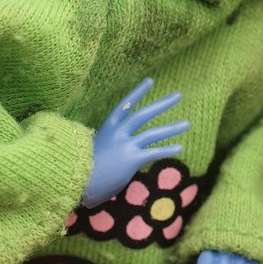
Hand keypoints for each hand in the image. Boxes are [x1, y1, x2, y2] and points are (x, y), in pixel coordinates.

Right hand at [82, 78, 188, 206]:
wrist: (75, 181)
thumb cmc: (81, 169)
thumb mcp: (94, 149)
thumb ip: (108, 145)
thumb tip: (117, 148)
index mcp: (107, 128)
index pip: (124, 105)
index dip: (138, 93)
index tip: (150, 81)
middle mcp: (118, 133)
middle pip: (143, 114)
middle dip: (162, 104)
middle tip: (178, 96)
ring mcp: (125, 145)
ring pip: (153, 133)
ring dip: (172, 128)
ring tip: (187, 124)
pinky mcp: (132, 159)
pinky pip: (153, 152)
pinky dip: (167, 150)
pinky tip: (179, 148)